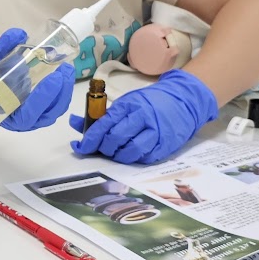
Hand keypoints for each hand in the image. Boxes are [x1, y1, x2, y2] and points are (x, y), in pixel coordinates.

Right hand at [0, 28, 72, 130]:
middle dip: (59, 93)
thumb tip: (19, 35)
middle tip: (64, 70)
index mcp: (5, 114)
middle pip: (47, 113)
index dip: (42, 99)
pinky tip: (64, 73)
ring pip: (54, 109)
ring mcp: (33, 116)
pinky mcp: (40, 108)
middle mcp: (22, 120)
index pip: (28, 114)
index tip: (53, 78)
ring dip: (64, 91)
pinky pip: (55, 104)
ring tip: (66, 69)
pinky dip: (62, 90)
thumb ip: (0, 48)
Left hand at [69, 69, 218, 164]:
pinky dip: (135, 159)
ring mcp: (156, 131)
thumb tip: (75, 122)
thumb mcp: (125, 104)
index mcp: (129, 105)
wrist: (183, 100)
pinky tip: (132, 154)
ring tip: (116, 153)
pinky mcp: (165, 144)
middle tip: (102, 150)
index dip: (90, 139)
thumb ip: (100, 116)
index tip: (82, 146)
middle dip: (104, 148)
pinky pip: (145, 158)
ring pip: (131, 151)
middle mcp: (142, 117)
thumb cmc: (149, 104)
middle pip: (115, 139)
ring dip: (119, 156)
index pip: (104, 124)